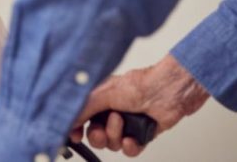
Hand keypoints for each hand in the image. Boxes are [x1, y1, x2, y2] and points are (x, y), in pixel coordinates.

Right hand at [70, 54, 209, 156]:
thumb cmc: (138, 86)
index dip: (76, 129)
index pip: (81, 118)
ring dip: (115, 136)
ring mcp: (126, 125)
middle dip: (97, 136)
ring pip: (112, 144)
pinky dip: (130, 146)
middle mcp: (110, 113)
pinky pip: (129, 150)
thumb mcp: (102, 95)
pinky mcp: (140, 135)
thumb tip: (69, 120)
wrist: (167, 94)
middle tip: (101, 131)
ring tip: (122, 122)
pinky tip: (132, 139)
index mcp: (98, 100)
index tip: (74, 135)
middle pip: (95, 136)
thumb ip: (83, 109)